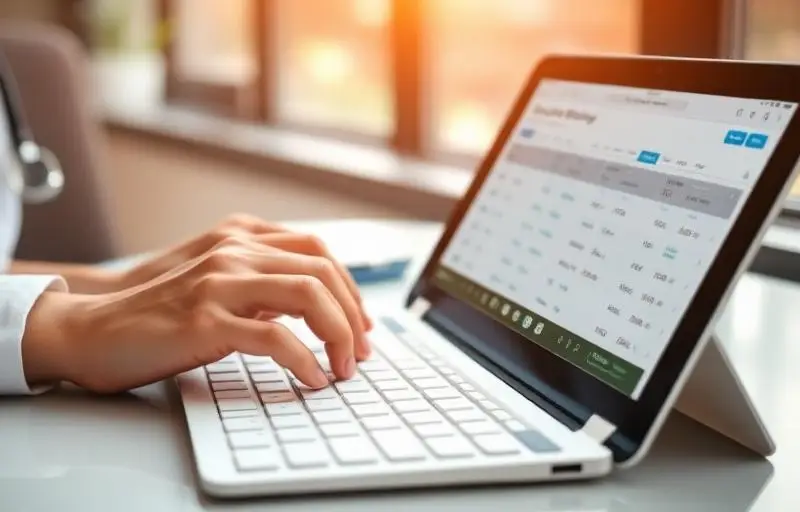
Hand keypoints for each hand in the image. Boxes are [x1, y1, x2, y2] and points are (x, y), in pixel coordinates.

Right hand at [22, 235, 363, 393]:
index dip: (349, 287)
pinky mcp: (205, 320)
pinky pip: (275, 339)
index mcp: (240, 239)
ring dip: (338, 336)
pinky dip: (305, 361)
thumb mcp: (218, 285)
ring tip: (342, 368)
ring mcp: (219, 283)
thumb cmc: (159, 314)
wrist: (93, 329)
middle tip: (359, 352)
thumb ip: (261, 286)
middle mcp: (234, 252)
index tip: (360, 322)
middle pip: (322, 272)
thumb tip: (315, 309)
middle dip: (352, 315)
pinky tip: (312, 378)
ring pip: (308, 296)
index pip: (318, 251)